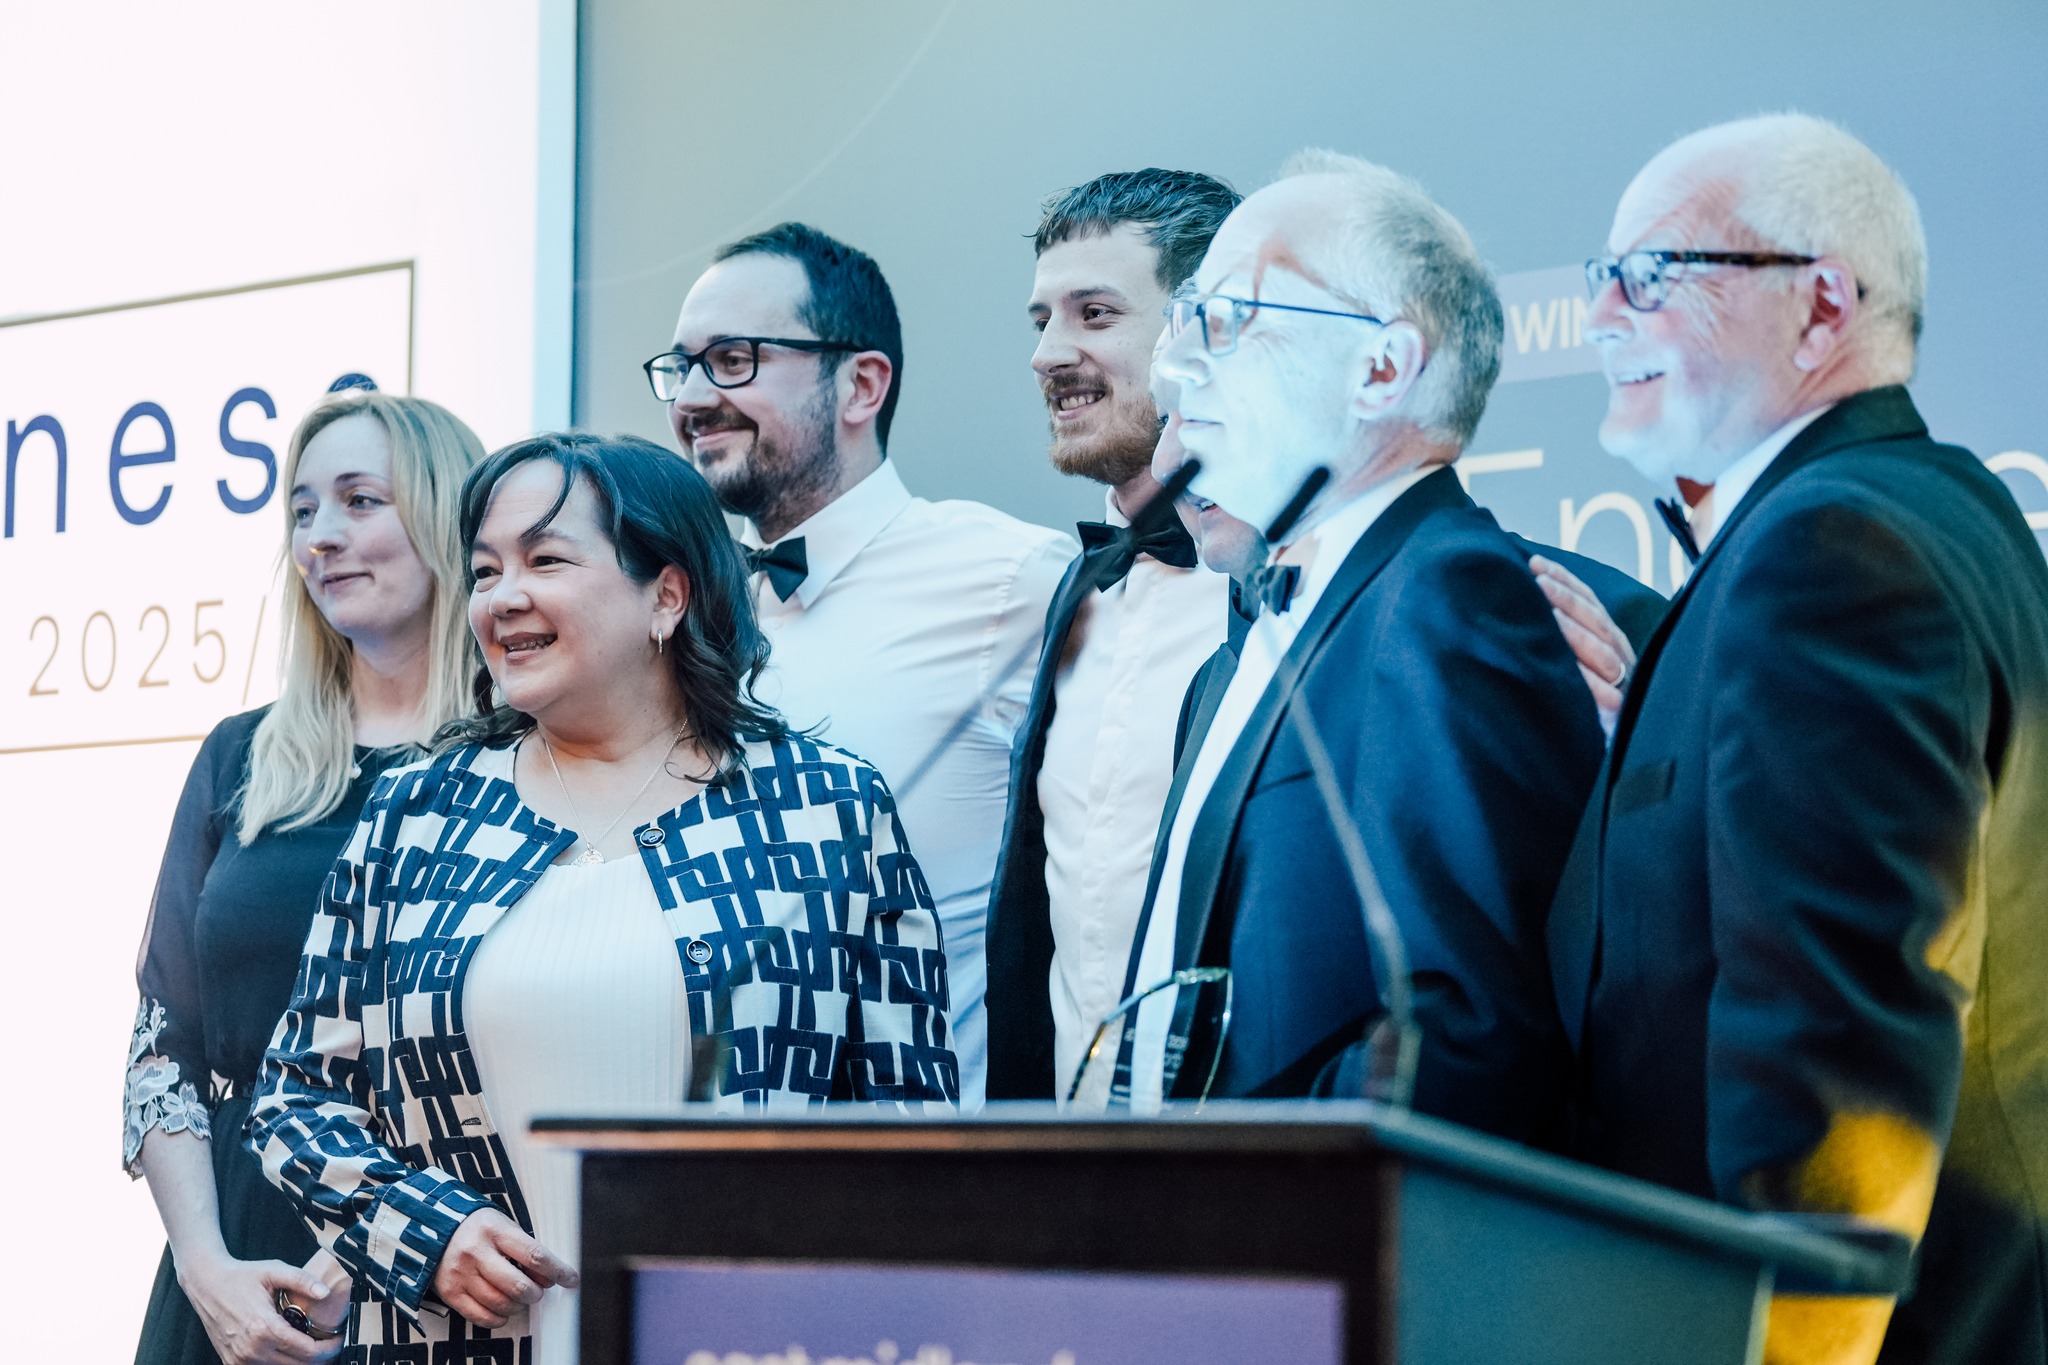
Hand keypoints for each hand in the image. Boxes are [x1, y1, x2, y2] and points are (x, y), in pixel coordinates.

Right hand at [176, 1251, 342, 1364]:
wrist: (206, 1285)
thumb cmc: (241, 1277)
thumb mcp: (274, 1270)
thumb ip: (302, 1280)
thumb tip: (326, 1292)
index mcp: (264, 1328)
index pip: (307, 1351)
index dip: (329, 1348)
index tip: (339, 1338)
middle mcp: (251, 1349)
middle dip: (319, 1357)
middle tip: (329, 1342)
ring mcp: (239, 1359)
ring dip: (300, 1362)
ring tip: (312, 1345)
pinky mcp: (232, 1362)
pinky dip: (280, 1363)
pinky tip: (289, 1350)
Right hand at [433, 1207, 577, 1328]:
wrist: (432, 1227)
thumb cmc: (476, 1227)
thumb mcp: (503, 1225)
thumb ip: (524, 1248)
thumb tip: (548, 1275)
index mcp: (495, 1230)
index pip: (534, 1255)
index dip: (557, 1271)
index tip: (570, 1279)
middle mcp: (477, 1251)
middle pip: (517, 1285)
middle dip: (535, 1293)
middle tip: (537, 1292)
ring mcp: (461, 1272)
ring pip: (499, 1302)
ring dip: (518, 1306)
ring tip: (519, 1299)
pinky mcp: (450, 1291)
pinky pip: (480, 1315)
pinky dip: (497, 1318)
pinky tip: (503, 1310)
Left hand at [1529, 555, 1635, 739]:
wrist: (1588, 751)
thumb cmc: (1574, 702)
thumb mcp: (1566, 662)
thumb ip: (1556, 634)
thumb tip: (1526, 594)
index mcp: (1607, 641)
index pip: (1588, 602)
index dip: (1565, 582)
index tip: (1536, 564)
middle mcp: (1619, 659)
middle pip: (1596, 622)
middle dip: (1567, 599)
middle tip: (1538, 581)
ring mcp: (1623, 686)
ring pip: (1604, 653)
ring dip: (1576, 632)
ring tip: (1549, 614)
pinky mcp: (1620, 716)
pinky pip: (1604, 694)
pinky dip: (1587, 680)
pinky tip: (1568, 667)